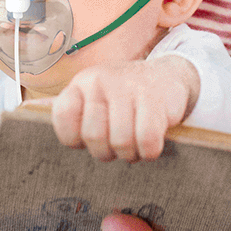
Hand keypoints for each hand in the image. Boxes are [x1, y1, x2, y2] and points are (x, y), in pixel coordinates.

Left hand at [50, 54, 199, 160]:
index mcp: (82, 82)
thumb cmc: (125, 100)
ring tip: (135, 143)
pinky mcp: (154, 98)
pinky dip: (149, 151)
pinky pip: (147, 140)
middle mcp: (100, 81)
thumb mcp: (96, 101)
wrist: (167, 77)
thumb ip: (78, 119)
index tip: (91, 137)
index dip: (76, 138)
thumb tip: (64, 132)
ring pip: (121, 142)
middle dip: (108, 151)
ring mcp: (128, 87)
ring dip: (130, 153)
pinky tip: (151, 143)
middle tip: (118, 144)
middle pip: (93, 137)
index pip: (63, 116)